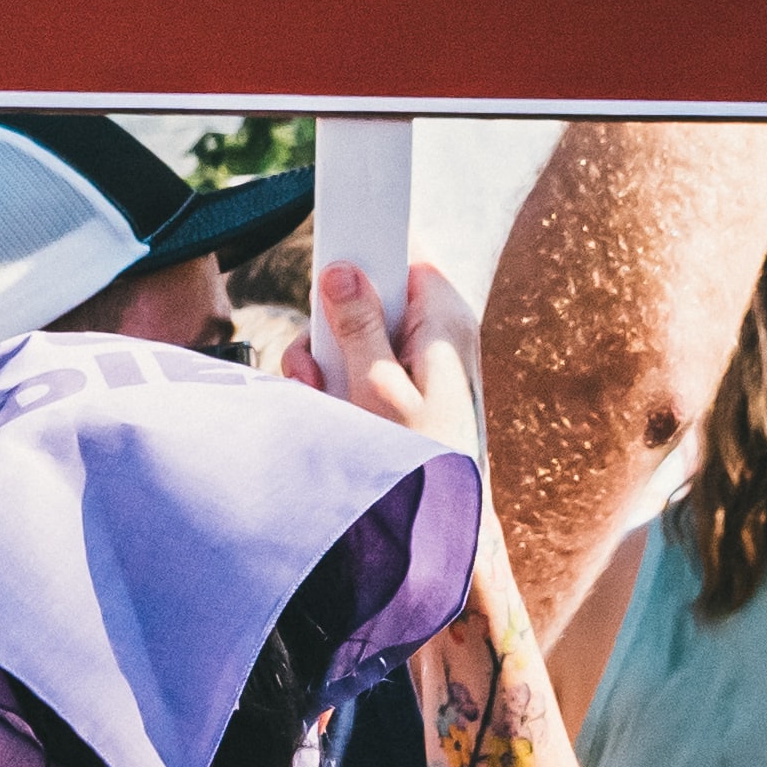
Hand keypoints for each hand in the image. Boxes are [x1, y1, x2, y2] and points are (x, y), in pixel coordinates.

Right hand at [311, 261, 483, 453]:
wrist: (440, 520)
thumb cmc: (421, 460)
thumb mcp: (378, 388)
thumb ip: (357, 326)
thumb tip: (342, 270)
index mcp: (444, 318)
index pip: (405, 248)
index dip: (365, 246)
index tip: (332, 251)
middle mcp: (435, 330)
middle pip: (369, 290)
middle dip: (333, 321)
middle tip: (323, 360)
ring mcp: (419, 357)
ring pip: (355, 329)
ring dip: (329, 360)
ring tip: (329, 397)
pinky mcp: (403, 382)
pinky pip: (359, 361)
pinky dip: (338, 382)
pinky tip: (335, 410)